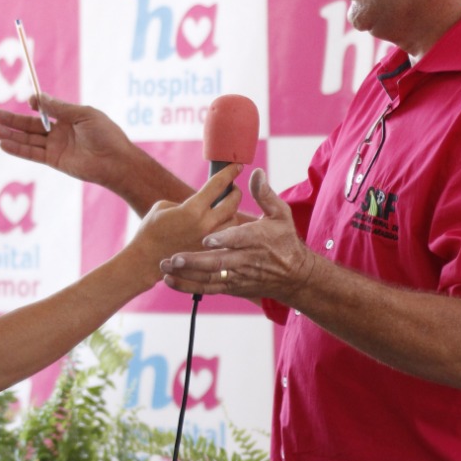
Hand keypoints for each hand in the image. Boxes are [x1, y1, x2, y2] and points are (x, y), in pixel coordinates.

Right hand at [0, 93, 138, 188]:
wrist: (116, 162)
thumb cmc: (106, 135)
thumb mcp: (83, 115)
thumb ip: (59, 108)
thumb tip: (37, 97)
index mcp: (69, 118)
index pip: (45, 110)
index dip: (35, 104)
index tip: (29, 101)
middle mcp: (60, 132)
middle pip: (31, 125)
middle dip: (12, 120)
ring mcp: (56, 147)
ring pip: (28, 140)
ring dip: (11, 135)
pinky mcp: (54, 161)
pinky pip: (32, 153)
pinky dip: (18, 149)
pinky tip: (3, 144)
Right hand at [127, 164, 243, 285]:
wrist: (145, 260)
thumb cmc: (150, 230)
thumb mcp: (164, 206)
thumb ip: (187, 202)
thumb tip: (200, 203)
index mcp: (192, 208)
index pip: (217, 184)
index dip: (229, 172)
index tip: (238, 165)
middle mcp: (205, 224)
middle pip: (232, 203)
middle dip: (235, 192)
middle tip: (233, 188)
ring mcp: (209, 241)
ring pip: (234, 221)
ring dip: (232, 212)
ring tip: (227, 208)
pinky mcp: (209, 254)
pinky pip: (227, 238)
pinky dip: (228, 230)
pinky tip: (223, 227)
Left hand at [160, 168, 316, 302]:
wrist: (294, 277)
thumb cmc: (285, 241)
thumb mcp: (281, 215)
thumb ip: (265, 194)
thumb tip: (256, 172)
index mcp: (257, 240)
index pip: (239, 240)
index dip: (223, 240)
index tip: (206, 239)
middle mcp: (246, 261)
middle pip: (218, 262)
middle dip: (195, 261)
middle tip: (174, 257)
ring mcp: (237, 276)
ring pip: (209, 278)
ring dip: (186, 275)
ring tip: (166, 268)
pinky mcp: (232, 286)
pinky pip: (208, 288)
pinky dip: (189, 286)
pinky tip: (170, 280)